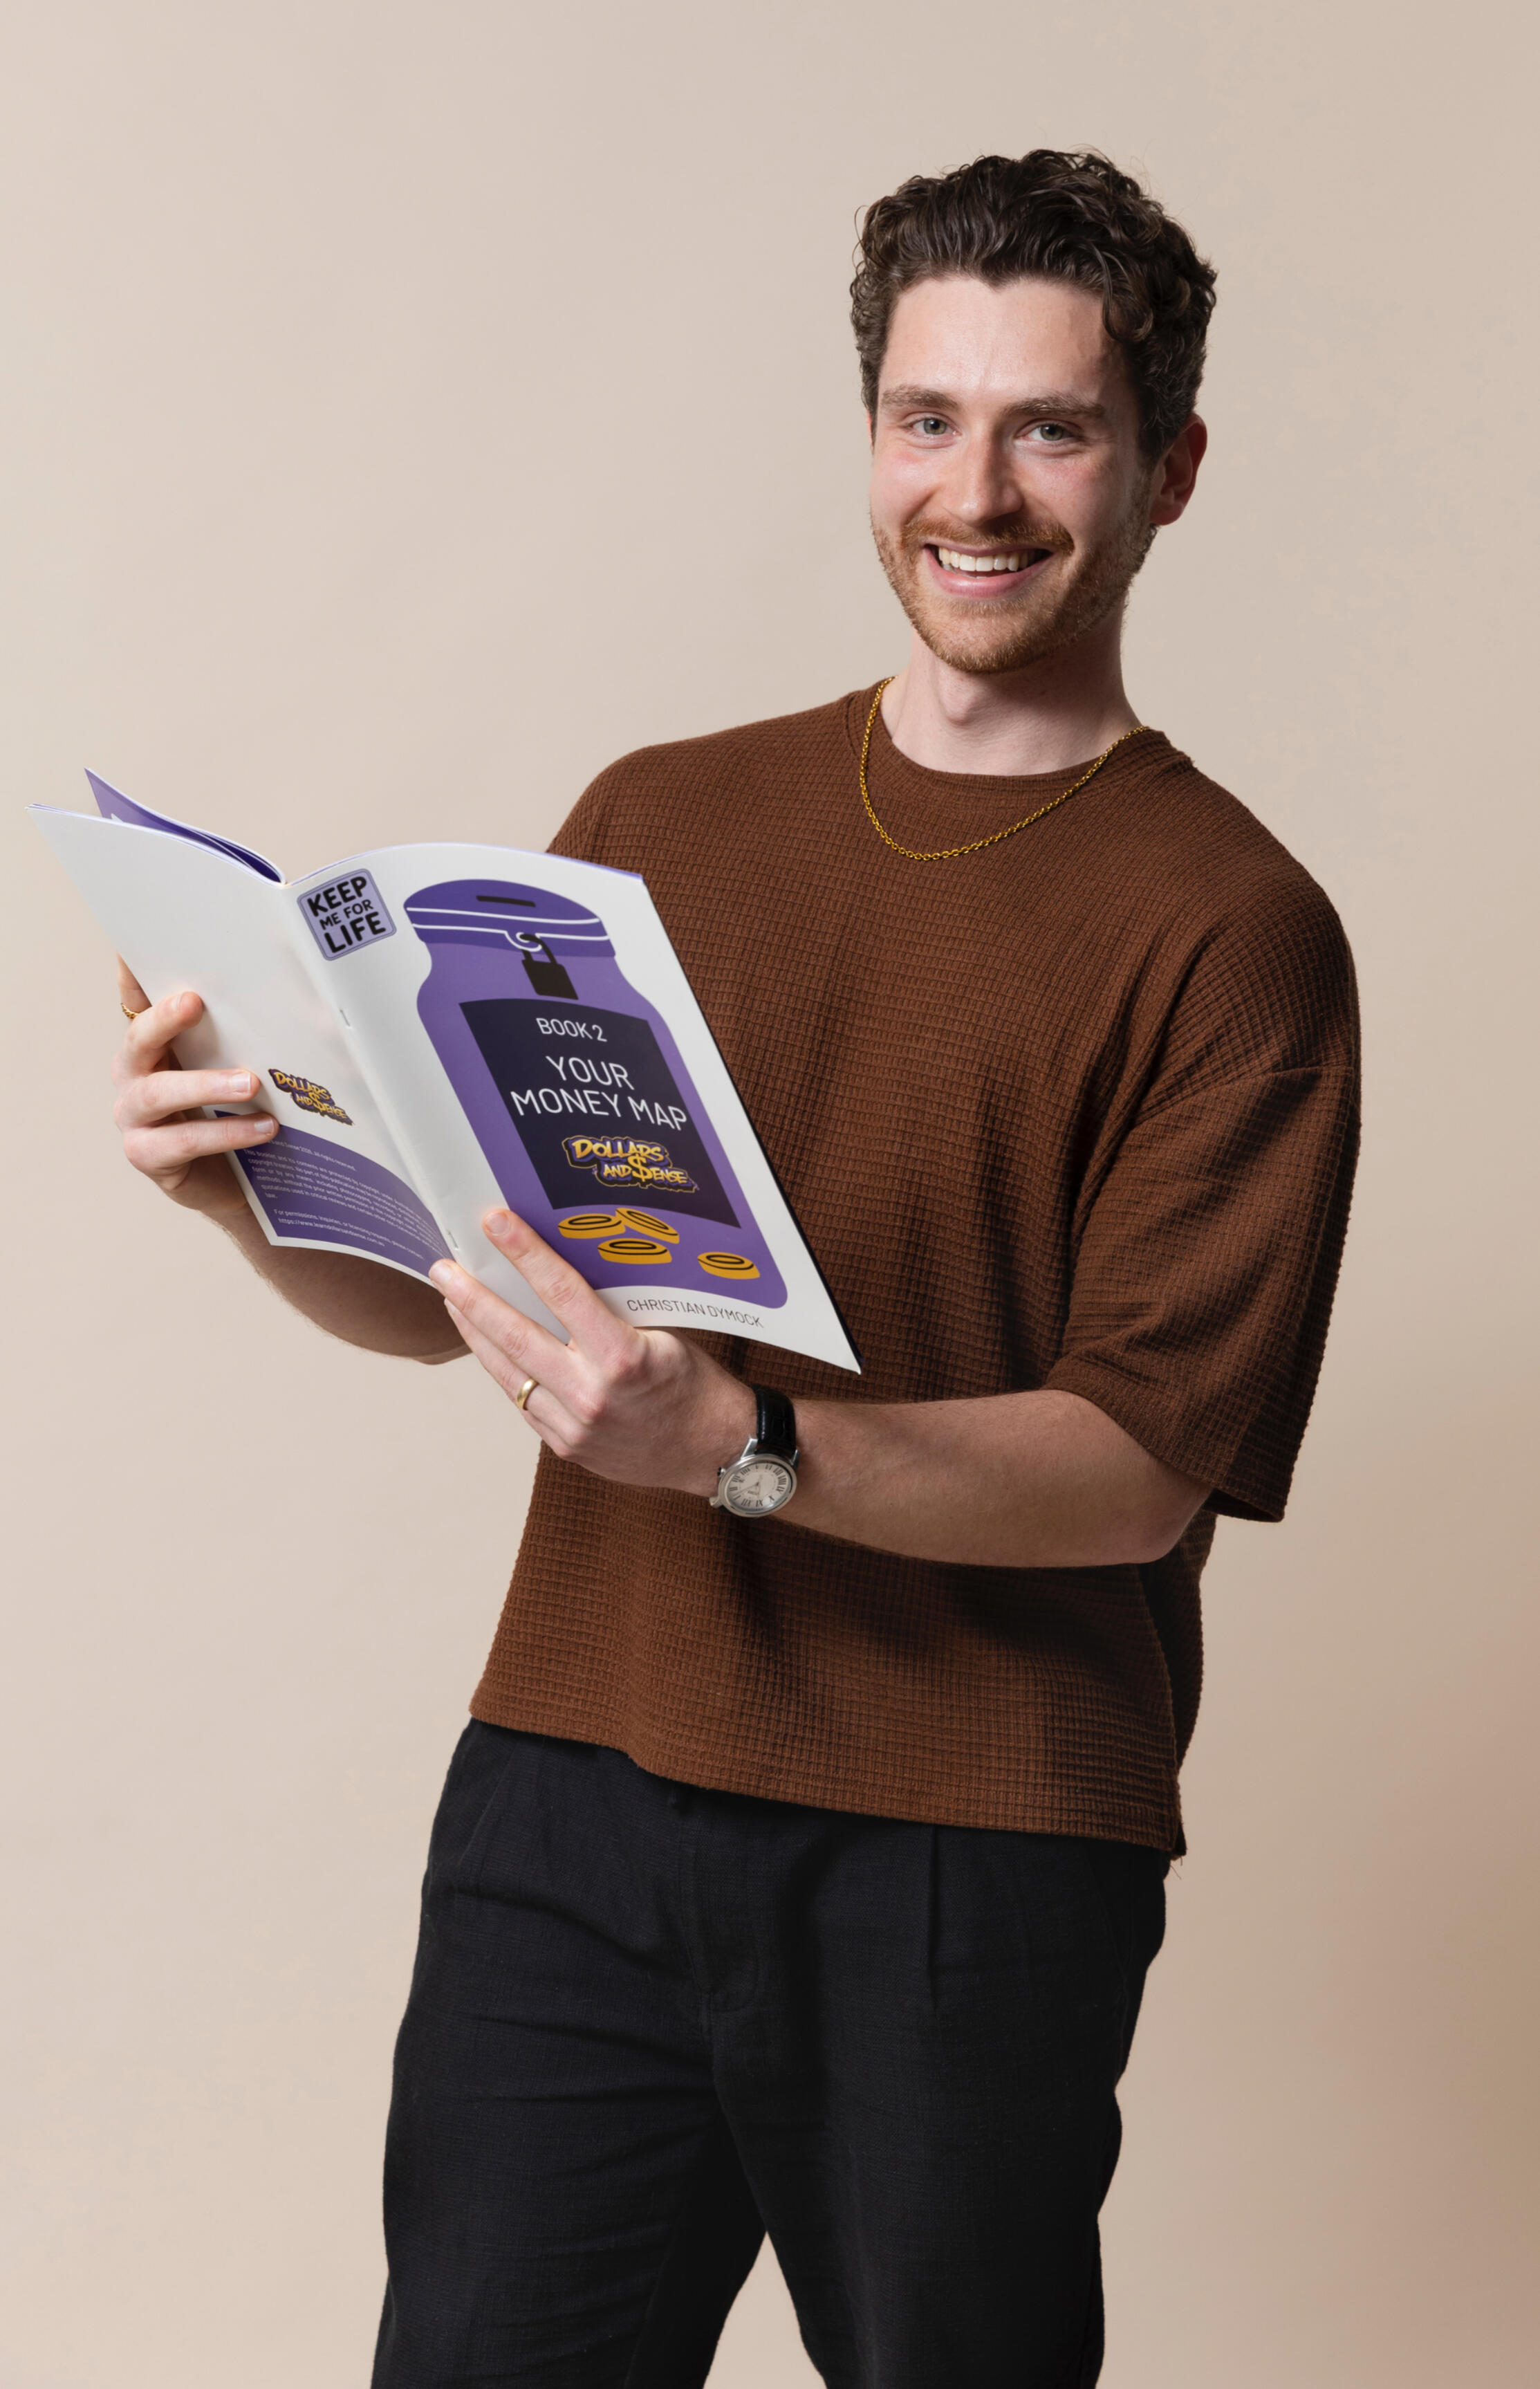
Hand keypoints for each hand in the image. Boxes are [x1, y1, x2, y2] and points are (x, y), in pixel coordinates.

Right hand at [111, 961, 278, 1214]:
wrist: (237, 1182)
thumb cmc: (236, 1112)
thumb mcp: (241, 1064)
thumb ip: (249, 1034)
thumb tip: (308, 999)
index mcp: (154, 1043)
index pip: (138, 1000)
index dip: (132, 972)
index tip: (135, 944)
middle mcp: (134, 1073)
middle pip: (138, 1039)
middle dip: (164, 1019)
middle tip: (193, 1002)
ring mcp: (135, 1115)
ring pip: (158, 1093)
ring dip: (205, 1085)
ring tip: (250, 1085)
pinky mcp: (148, 1155)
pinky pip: (182, 1142)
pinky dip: (225, 1133)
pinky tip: (263, 1129)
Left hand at [430, 1209, 753, 1495]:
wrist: (713, 1451)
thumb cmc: (695, 1385)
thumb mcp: (664, 1334)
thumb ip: (613, 1312)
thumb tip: (561, 1275)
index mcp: (623, 1358)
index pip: (562, 1293)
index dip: (525, 1254)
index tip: (495, 1223)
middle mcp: (592, 1394)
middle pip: (516, 1336)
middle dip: (472, 1298)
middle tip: (442, 1268)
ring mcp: (574, 1425)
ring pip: (508, 1372)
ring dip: (476, 1334)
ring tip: (452, 1301)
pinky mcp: (565, 1445)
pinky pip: (524, 1400)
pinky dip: (504, 1370)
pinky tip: (489, 1347)